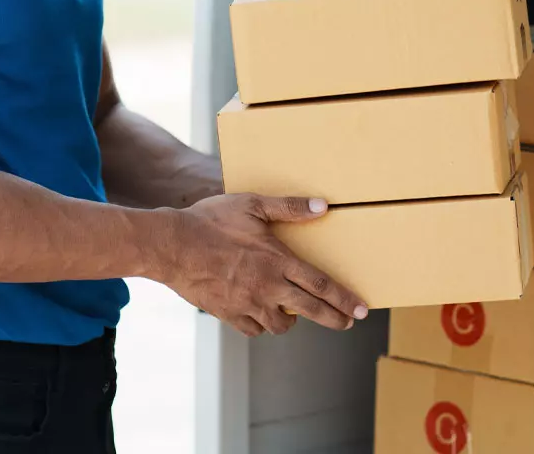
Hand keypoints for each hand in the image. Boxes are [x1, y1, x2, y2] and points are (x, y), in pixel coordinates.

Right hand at [156, 194, 368, 337]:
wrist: (172, 246)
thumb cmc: (211, 221)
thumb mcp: (251, 204)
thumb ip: (289, 207)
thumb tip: (323, 206)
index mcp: (277, 261)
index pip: (322, 286)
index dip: (345, 300)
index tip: (361, 310)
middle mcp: (268, 287)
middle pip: (311, 311)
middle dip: (334, 319)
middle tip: (346, 323)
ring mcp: (248, 304)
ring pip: (281, 325)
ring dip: (292, 320)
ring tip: (294, 312)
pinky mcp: (228, 314)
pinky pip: (253, 329)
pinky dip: (260, 324)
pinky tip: (259, 314)